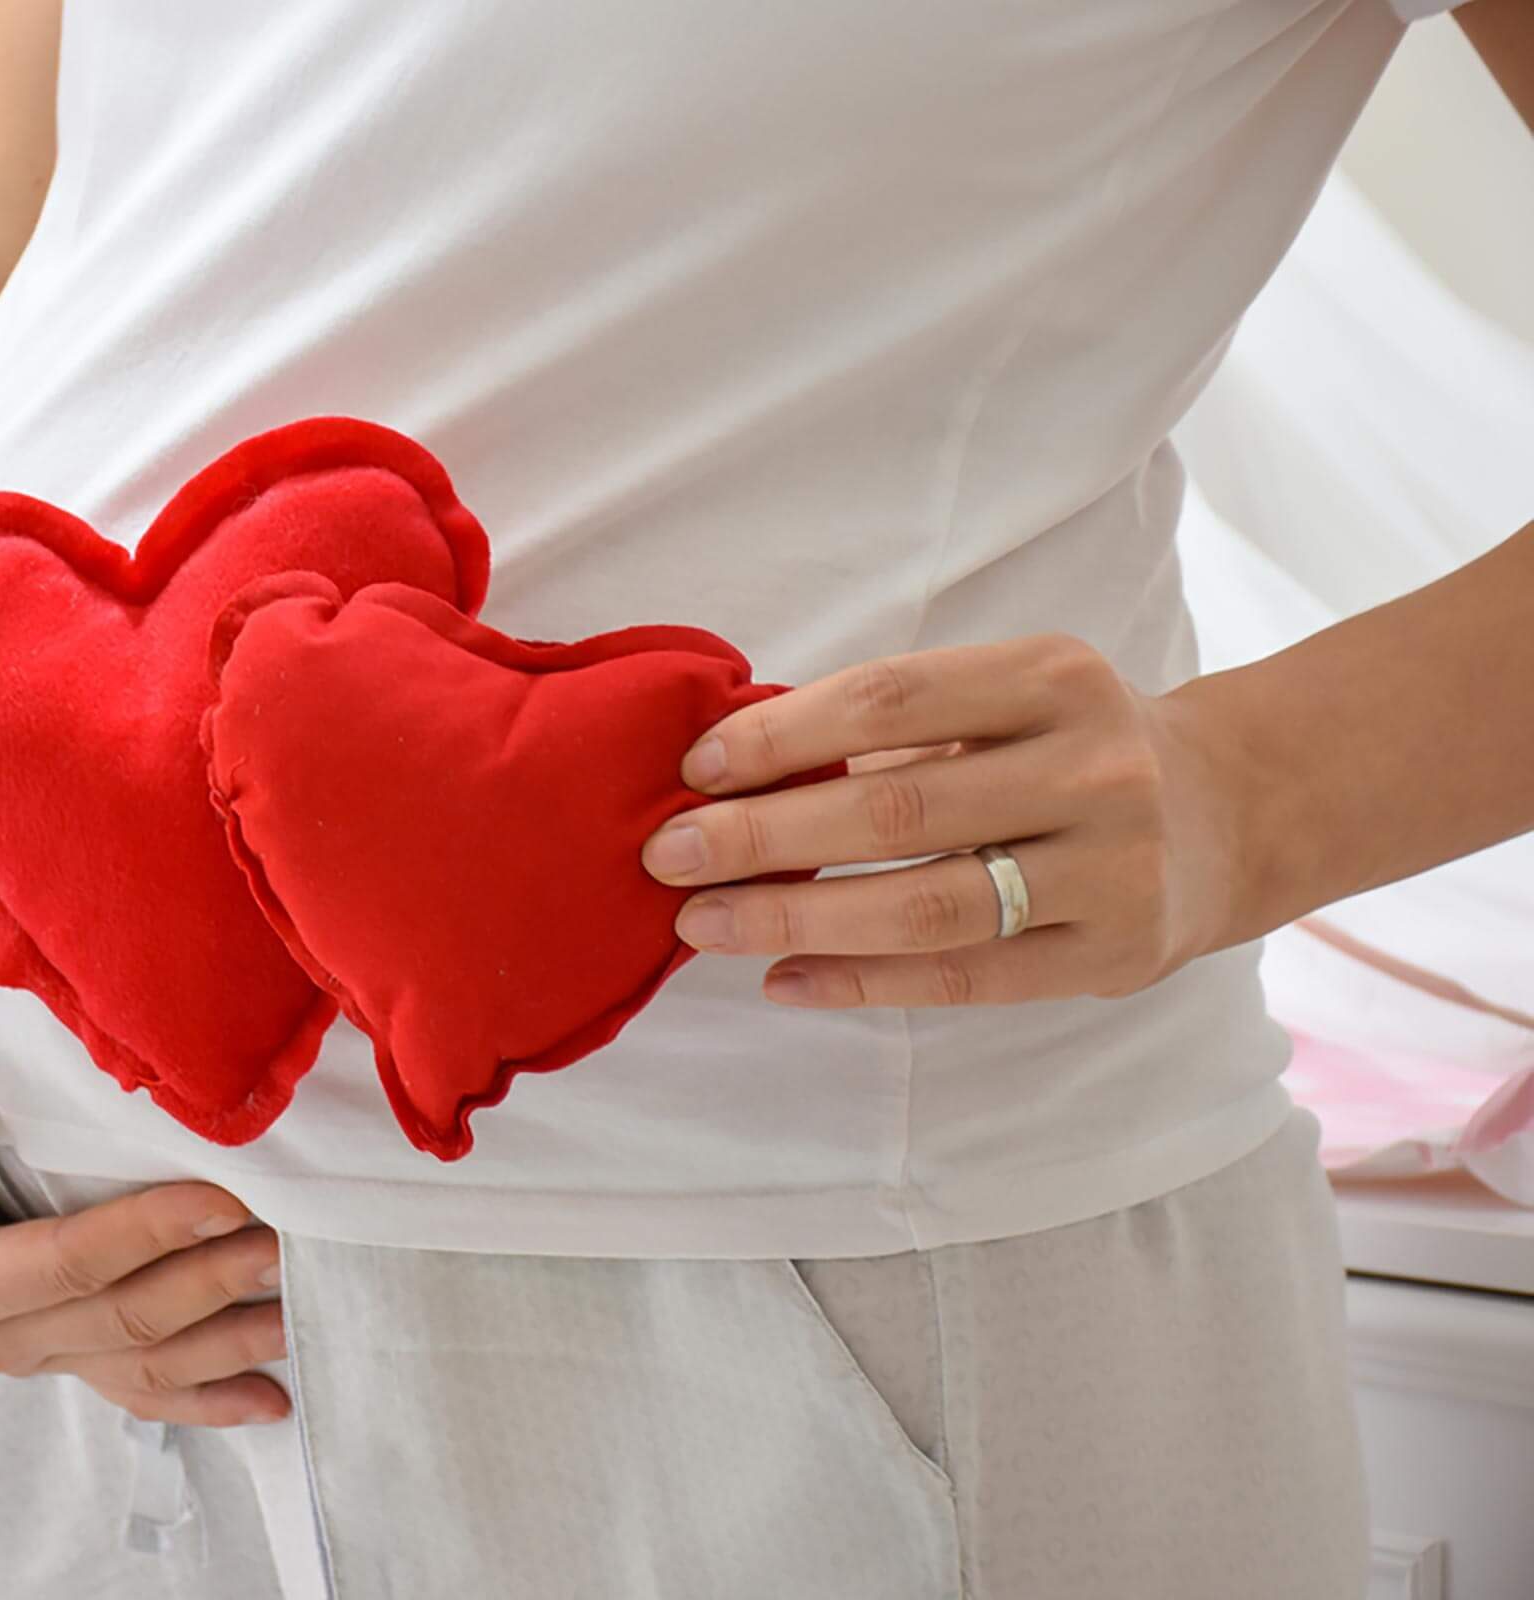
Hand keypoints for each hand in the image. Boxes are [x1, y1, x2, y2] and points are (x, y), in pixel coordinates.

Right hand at [0, 1035, 287, 1426]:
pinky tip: (268, 1399)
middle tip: (284, 1243)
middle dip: (205, 1286)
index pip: (62, 1264)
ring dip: (219, 1346)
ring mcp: (24, 1342)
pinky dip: (201, 1393)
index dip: (145, 1236)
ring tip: (295, 1317)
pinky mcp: (50, 1336)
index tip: (222, 1199)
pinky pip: (132, 1379)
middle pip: (115, 1319)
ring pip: (137, 1364)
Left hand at [638, 632, 1248, 1008]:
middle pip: (896, 808)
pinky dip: (861, 983)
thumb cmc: (1065, 748)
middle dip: (762, 833)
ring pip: (924, 905)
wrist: (1228, 813)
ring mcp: (1113, 867)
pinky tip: (783, 979)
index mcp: (1055, 677)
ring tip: (703, 923)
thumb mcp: (1007, 700)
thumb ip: (894, 730)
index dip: (783, 735)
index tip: (694, 767)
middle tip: (666, 854)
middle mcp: (1096, 766)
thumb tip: (730, 770)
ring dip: (795, 916)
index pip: (893, 700)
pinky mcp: (1112, 955)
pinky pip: (964, 977)